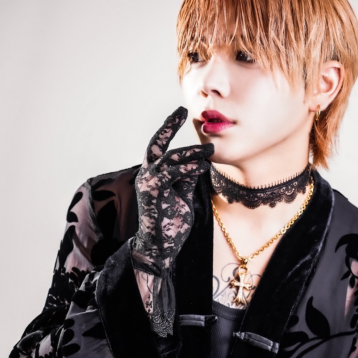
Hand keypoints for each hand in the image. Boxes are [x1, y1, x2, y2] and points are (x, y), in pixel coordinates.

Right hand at [132, 106, 213, 273]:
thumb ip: (187, 177)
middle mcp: (146, 175)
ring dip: (191, 152)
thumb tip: (198, 162)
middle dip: (169, 125)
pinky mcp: (153, 192)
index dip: (168, 127)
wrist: (160, 247)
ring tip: (210, 149)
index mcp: (152, 174)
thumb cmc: (171, 222)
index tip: (180, 112)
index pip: (159, 145)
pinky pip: (172, 174)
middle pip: (157, 144)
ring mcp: (147, 183)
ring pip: (169, 158)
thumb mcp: (183, 194)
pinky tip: (202, 166)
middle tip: (184, 110)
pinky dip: (188, 168)